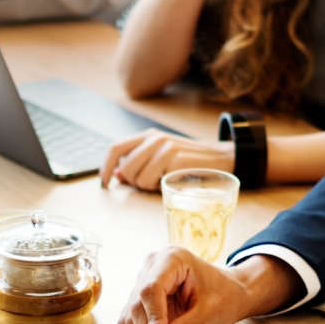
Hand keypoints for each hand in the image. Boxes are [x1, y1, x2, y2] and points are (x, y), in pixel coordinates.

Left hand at [99, 129, 233, 190]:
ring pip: (138, 177)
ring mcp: (165, 147)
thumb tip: (116, 176)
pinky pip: (153, 182)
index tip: (105, 183)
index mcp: (147, 136)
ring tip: (161, 182)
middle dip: (132, 182)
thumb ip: (138, 164)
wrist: (219, 159)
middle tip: (147, 185)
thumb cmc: (187, 162)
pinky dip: (158, 188)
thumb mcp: (160, 158)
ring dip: (146, 187)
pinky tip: (170, 182)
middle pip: (126, 167)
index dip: (106, 166)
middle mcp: (154, 139)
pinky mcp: (175, 159)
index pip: (116, 147)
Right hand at [119, 248, 283, 323]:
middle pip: (137, 302)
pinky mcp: (142, 293)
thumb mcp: (208, 314)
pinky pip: (131, 317)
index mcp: (172, 257)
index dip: (153, 317)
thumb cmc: (224, 298)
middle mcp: (153, 264)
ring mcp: (145, 277)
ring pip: (131, 312)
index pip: (150, 289)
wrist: (230, 292)